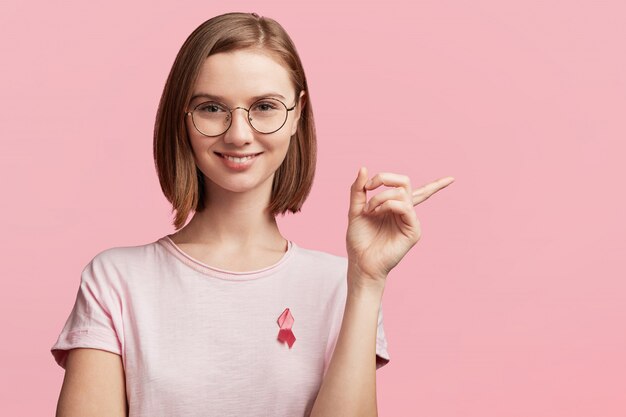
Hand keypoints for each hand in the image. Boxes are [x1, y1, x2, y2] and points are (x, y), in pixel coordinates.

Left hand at [346, 167, 453, 287]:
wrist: (360, 262)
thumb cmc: (359, 240)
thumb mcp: (355, 210)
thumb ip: (358, 190)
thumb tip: (364, 168)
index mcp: (394, 207)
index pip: (416, 191)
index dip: (437, 184)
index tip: (369, 184)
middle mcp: (405, 212)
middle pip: (405, 181)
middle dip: (384, 178)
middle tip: (369, 187)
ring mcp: (410, 220)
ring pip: (402, 192)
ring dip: (381, 197)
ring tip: (369, 210)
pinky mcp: (413, 230)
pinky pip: (405, 207)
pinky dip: (388, 205)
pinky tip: (377, 213)